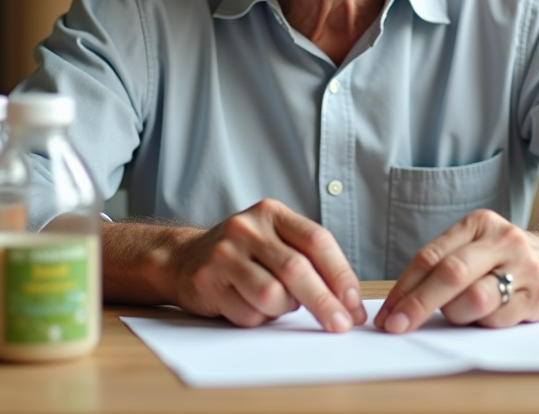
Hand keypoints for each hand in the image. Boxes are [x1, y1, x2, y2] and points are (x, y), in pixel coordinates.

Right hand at [169, 198, 367, 331]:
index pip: (317, 241)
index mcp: (272, 213)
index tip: (354, 303)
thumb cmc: (243, 254)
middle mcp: (247, 228)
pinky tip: (249, 304)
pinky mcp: (208, 281)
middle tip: (341, 325)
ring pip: (272, 295)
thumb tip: (349, 301)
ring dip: (283, 309)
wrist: (184, 258)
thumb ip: (308, 260)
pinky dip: (258, 318)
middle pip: (297, 269)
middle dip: (325, 302)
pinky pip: (248, 313)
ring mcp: (224, 253)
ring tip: (277, 303)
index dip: (341, 274)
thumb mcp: (274, 241)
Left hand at [373, 209, 538, 332]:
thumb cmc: (505, 258)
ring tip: (459, 314)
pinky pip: (498, 318)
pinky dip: (483, 324)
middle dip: (418, 304)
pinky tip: (485, 317)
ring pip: (474, 299)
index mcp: (479, 224)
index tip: (387, 313)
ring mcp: (524, 267)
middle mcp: (503, 240)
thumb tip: (399, 303)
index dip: (404, 287)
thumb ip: (443, 265)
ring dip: (456, 315)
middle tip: (397, 326)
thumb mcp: (476, 247)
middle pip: (451, 274)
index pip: (431, 256)